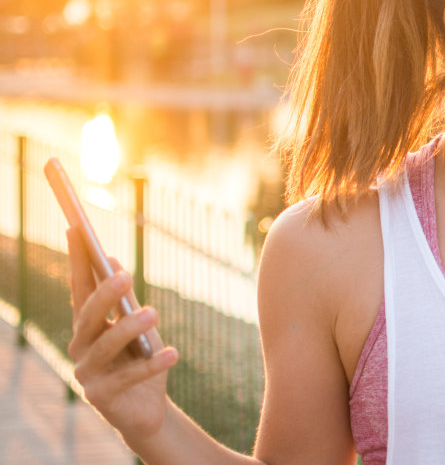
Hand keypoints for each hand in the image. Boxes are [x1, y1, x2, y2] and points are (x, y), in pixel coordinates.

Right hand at [66, 228, 177, 438]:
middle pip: (89, 316)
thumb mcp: (137, 326)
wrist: (146, 410)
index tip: (76, 230)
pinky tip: (172, 353)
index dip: (77, 261)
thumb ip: (124, 299)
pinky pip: (129, 377)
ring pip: (105, 346)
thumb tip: (111, 260)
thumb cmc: (140, 360)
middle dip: (104, 295)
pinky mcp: (101, 398)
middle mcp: (80, 348)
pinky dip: (152, 365)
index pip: (79, 289)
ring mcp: (87, 374)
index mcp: (87, 327)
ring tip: (152, 314)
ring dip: (129, 328)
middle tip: (124, 275)